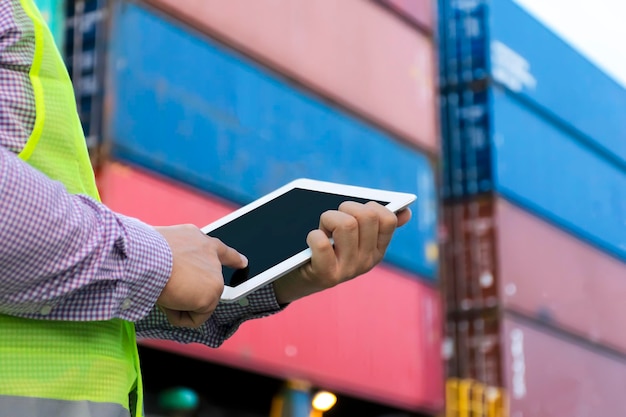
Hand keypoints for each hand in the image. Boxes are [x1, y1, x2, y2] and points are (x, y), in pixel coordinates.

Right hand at [154, 224, 247, 327]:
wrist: (147, 257)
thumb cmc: (147, 252)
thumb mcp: (166, 247)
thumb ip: (180, 260)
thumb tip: (177, 282)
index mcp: (200, 241)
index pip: (222, 251)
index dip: (234, 259)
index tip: (244, 263)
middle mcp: (212, 256)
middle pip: (205, 286)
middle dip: (187, 293)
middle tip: (168, 285)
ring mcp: (215, 277)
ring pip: (197, 304)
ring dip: (178, 302)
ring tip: (165, 287)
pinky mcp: (211, 296)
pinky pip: (194, 319)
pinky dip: (178, 316)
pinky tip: (170, 300)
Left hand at [272, 201, 410, 303]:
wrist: (296, 280)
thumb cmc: (325, 252)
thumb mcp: (352, 240)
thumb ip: (375, 226)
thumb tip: (406, 212)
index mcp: (377, 250)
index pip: (388, 219)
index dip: (369, 206)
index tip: (354, 213)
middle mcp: (367, 262)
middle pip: (367, 216)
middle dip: (345, 208)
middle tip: (332, 220)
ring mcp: (349, 270)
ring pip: (346, 224)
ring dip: (327, 219)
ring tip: (322, 231)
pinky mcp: (327, 276)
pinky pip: (322, 243)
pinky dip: (313, 235)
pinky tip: (311, 240)